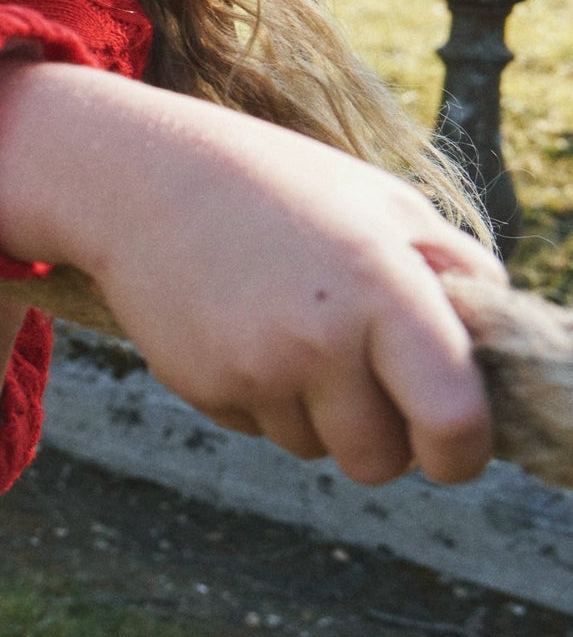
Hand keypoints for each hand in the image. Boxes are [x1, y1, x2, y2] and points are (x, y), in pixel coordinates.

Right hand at [0, 60, 505, 486]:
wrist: (140, 176)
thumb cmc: (276, 181)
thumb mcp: (379, 201)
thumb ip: (454, 270)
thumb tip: (496, 346)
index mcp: (383, 288)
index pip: (452, 419)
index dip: (465, 453)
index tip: (456, 449)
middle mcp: (320, 339)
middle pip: (380, 460)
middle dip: (382, 439)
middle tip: (363, 381)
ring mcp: (255, 370)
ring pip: (315, 450)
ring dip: (315, 414)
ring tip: (286, 329)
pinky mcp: (203, 388)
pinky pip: (258, 429)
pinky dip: (261, 398)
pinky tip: (239, 328)